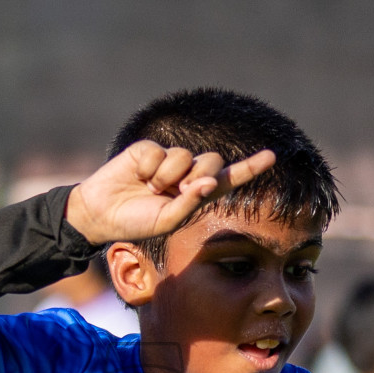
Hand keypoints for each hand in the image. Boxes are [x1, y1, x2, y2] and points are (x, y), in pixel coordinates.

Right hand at [64, 141, 276, 245]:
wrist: (101, 213)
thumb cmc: (136, 222)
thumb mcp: (168, 221)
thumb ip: (190, 203)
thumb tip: (209, 181)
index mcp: (197, 194)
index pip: (229, 178)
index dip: (250, 167)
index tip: (272, 156)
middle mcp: (187, 173)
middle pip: (212, 162)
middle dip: (198, 178)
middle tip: (176, 193)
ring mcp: (169, 160)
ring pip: (185, 157)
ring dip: (168, 177)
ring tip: (150, 189)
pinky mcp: (149, 149)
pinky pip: (160, 153)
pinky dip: (149, 169)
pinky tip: (137, 177)